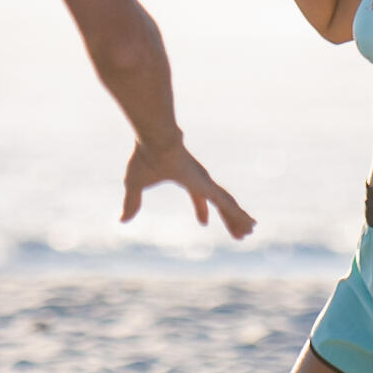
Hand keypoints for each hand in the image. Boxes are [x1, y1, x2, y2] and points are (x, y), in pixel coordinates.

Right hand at [122, 130, 253, 239]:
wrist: (155, 140)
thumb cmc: (144, 158)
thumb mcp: (134, 185)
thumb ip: (132, 203)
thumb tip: (122, 220)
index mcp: (186, 177)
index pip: (198, 196)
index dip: (201, 209)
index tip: (205, 223)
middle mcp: (200, 179)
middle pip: (218, 203)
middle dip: (227, 218)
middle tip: (238, 232)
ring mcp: (206, 182)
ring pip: (228, 205)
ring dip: (238, 219)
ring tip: (250, 231)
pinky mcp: (208, 186)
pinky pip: (228, 204)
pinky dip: (239, 215)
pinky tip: (250, 224)